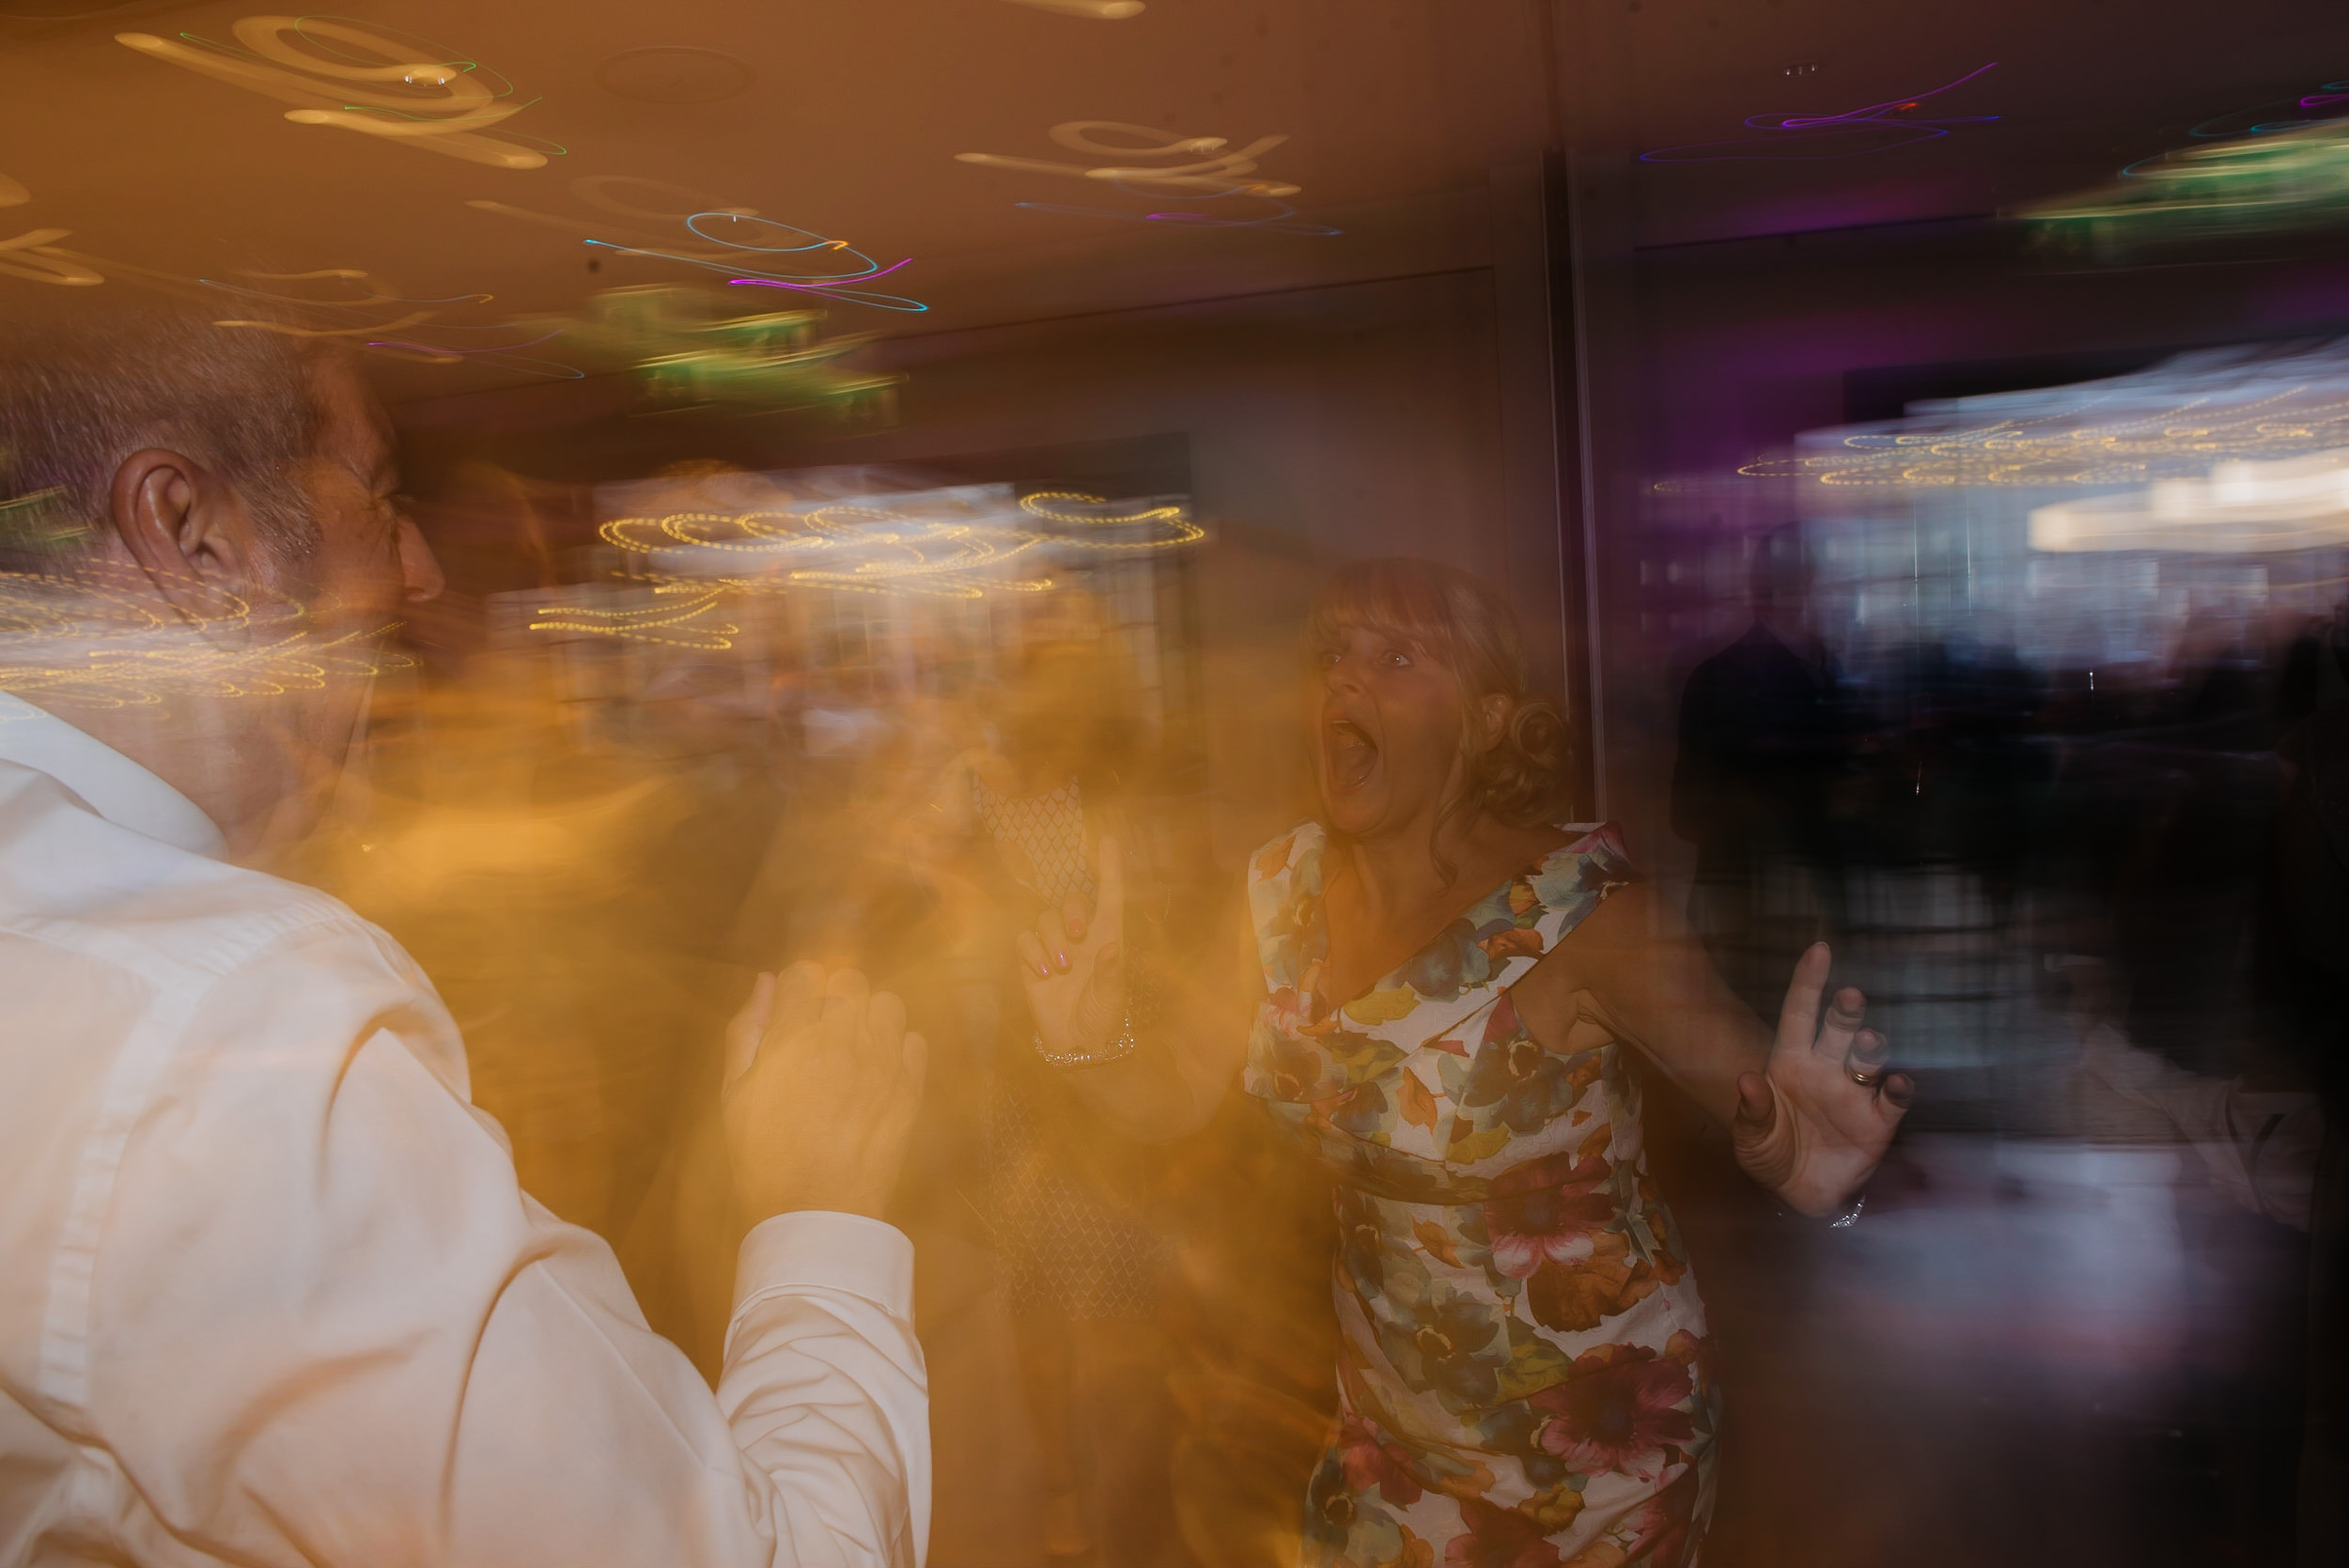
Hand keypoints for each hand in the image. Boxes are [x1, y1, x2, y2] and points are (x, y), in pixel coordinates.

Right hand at [721, 963, 926, 1222]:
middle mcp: (842, 1040)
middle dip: (835, 995)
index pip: (805, 972)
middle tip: (823, 1029)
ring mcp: (882, 1062)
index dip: (798, 988)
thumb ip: (747, 1030)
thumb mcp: (735, 1092)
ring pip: (888, 1003)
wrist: (815, 1210)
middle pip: (851, 979)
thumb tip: (767, 982)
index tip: (795, 1010)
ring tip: (854, 1046)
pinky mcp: (910, 1088)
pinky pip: (914, 1041)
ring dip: (870, 1016)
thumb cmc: (763, 1155)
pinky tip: (877, 1071)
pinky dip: (898, 1047)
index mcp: (793, 1038)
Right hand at [1015, 835, 1125, 1064]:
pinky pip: (1025, 939)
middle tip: (1077, 937)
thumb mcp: (1112, 999)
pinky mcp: (1031, 959)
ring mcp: (1054, 946)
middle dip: (1072, 911)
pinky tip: (1043, 974)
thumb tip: (1110, 948)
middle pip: (1073, 900)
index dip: (1110, 868)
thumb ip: (1111, 974)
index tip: (1111, 840)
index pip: (1110, 896)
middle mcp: (1081, 936)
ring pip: (1046, 917)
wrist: (1076, 1043)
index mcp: (1108, 937)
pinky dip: (1032, 952)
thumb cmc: (1102, 1017)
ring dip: (1052, 938)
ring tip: (1060, 969)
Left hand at [1732, 942, 1911, 1216]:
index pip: (1799, 1014)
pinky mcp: (1878, 1121)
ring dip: (1870, 1047)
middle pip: (1838, 1030)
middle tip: (1849, 997)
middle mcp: (1825, 1069)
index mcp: (1790, 1063)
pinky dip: (1898, 1089)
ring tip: (1867, 1042)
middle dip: (1845, 1011)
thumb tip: (1746, 1080)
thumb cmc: (1771, 1155)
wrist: (1800, 1196)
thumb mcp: (1751, 1139)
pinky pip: (1893, 1099)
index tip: (1819, 951)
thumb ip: (1752, 1112)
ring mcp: (1854, 1093)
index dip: (1808, 983)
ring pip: (1867, 1058)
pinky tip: (1896, 1082)